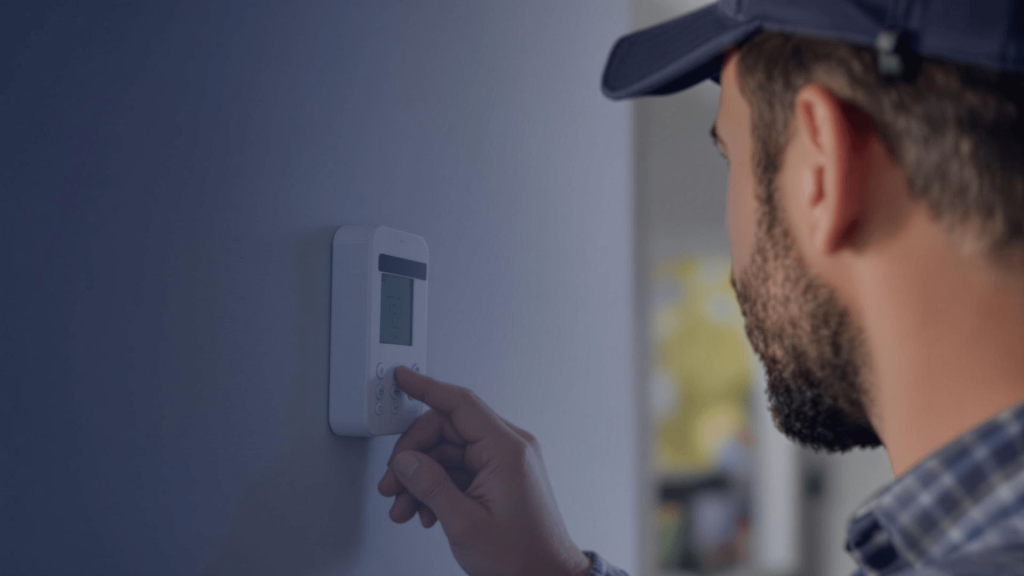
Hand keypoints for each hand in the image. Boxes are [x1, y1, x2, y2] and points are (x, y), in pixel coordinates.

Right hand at [377, 366, 592, 575]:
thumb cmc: (521, 557)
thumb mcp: (465, 523)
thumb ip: (430, 486)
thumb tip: (406, 460)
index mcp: (506, 449)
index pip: (459, 403)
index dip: (426, 387)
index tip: (402, 378)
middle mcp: (509, 448)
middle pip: (446, 430)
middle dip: (413, 456)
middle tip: (392, 485)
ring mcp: (505, 462)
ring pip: (448, 452)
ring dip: (421, 478)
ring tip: (405, 508)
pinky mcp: (500, 476)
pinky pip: (460, 468)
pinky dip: (438, 486)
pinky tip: (426, 511)